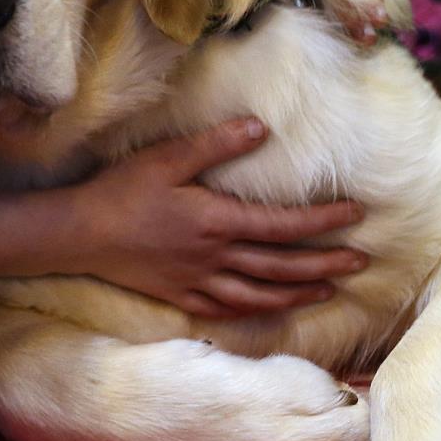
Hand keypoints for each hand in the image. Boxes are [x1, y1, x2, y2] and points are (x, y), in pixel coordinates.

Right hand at [73, 119, 367, 317]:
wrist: (80, 234)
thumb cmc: (122, 191)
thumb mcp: (166, 158)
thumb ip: (215, 145)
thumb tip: (260, 129)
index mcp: (216, 221)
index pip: (283, 224)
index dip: (323, 221)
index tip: (355, 214)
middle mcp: (215, 257)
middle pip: (282, 266)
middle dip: (326, 263)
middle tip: (361, 261)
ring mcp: (200, 282)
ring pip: (262, 294)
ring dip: (300, 293)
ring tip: (329, 289)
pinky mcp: (182, 296)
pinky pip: (229, 310)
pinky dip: (258, 311)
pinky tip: (271, 308)